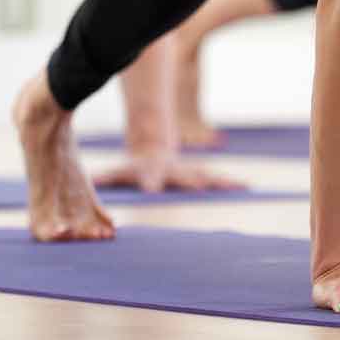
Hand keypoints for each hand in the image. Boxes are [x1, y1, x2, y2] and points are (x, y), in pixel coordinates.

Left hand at [93, 155, 245, 193]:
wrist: (152, 150)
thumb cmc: (133, 168)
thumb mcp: (119, 172)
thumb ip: (105, 178)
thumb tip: (91, 180)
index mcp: (151, 172)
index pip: (149, 178)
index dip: (150, 182)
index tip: (152, 190)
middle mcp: (172, 171)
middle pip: (182, 176)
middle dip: (192, 181)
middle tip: (202, 186)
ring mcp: (187, 171)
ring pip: (206, 175)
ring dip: (220, 182)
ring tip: (239, 185)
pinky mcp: (198, 173)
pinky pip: (216, 178)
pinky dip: (231, 183)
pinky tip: (248, 186)